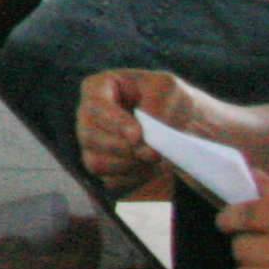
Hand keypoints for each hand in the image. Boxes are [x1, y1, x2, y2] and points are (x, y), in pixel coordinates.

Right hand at [73, 67, 196, 193]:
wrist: (180, 123)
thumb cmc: (169, 98)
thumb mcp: (167, 87)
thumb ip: (156, 103)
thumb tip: (141, 134)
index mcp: (98, 88)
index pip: (96, 105)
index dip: (114, 122)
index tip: (138, 136)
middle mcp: (87, 116)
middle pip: (90, 136)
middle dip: (124, 148)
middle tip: (154, 153)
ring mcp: (92, 144)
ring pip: (97, 163)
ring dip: (130, 165)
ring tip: (155, 159)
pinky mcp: (104, 167)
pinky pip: (110, 181)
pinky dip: (134, 178)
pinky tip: (151, 168)